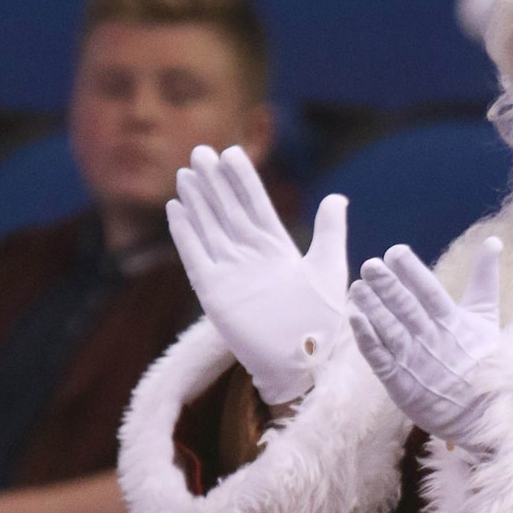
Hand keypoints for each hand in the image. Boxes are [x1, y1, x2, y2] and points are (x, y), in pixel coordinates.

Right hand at [167, 145, 348, 403]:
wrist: (303, 361)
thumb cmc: (322, 319)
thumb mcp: (330, 268)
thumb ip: (330, 231)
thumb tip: (337, 197)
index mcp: (277, 248)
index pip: (256, 205)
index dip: (243, 179)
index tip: (232, 151)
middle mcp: (250, 256)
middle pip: (228, 210)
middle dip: (215, 182)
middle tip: (200, 151)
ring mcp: (230, 272)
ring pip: (209, 228)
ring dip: (197, 201)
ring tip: (185, 173)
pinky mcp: (213, 292)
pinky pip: (194, 257)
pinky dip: (184, 234)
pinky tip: (176, 209)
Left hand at [348, 237, 501, 450]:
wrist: (481, 412)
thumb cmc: (482, 357)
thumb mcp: (486, 315)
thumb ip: (485, 276)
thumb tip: (494, 240)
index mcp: (453, 322)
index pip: (430, 291)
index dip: (412, 271)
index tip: (395, 252)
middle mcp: (433, 340)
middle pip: (406, 308)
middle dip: (387, 286)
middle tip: (369, 265)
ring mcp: (415, 362)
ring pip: (390, 330)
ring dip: (372, 308)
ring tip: (356, 287)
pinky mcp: (400, 383)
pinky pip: (379, 359)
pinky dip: (366, 340)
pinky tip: (354, 319)